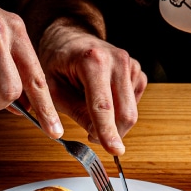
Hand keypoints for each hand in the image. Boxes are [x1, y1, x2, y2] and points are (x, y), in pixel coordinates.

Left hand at [39, 20, 146, 154]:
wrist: (69, 39)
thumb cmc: (57, 62)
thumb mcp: (53, 88)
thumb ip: (73, 111)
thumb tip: (94, 136)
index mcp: (93, 60)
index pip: (103, 105)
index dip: (108, 132)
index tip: (114, 151)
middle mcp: (117, 60)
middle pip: (125, 112)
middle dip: (112, 133)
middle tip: (91, 136)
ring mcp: (130, 64)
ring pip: (131, 110)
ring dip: (113, 121)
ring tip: (90, 107)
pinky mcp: (137, 71)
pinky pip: (133, 103)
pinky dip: (119, 109)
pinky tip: (104, 97)